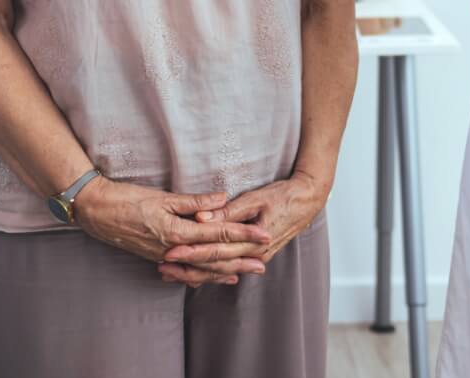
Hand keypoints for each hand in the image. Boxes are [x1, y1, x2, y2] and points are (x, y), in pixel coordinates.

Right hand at [73, 177, 271, 287]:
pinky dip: (203, 275)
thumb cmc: (126, 200)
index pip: (217, 233)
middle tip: (263, 264)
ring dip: (224, 271)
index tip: (263, 236)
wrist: (96, 212)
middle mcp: (173, 249)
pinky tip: (214, 276)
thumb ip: (194, 202)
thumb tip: (222, 199)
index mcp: (177, 232)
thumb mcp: (162, 197)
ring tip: (245, 273)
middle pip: (213, 258)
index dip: (242, 235)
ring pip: (200, 269)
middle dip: (240, 260)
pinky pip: (186, 271)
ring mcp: (164, 256)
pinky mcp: (157, 257)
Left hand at [158, 172, 328, 283]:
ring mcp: (254, 258)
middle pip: (214, 265)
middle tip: (162, 266)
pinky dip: (209, 272)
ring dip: (194, 273)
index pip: (216, 250)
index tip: (170, 251)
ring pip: (219, 271)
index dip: (191, 252)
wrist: (307, 202)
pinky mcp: (253, 256)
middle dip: (187, 267)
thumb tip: (202, 216)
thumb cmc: (283, 196)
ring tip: (170, 273)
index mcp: (253, 242)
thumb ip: (229, 210)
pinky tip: (192, 275)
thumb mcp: (256, 198)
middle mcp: (253, 256)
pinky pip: (227, 268)